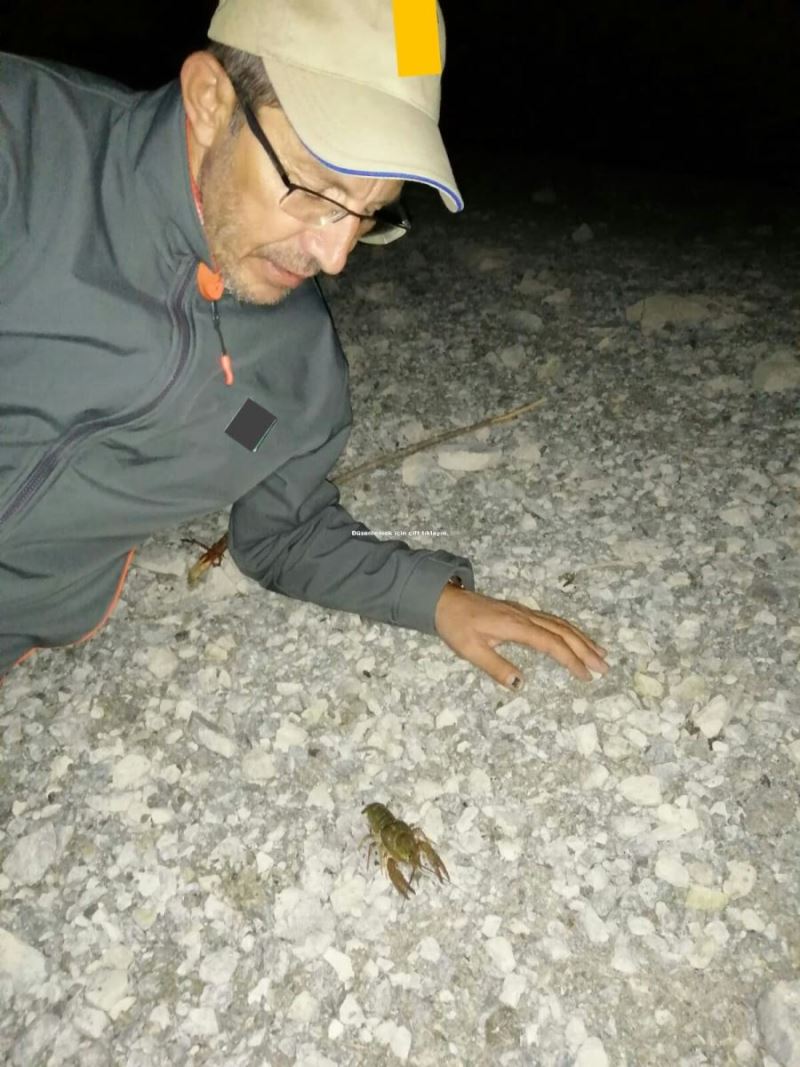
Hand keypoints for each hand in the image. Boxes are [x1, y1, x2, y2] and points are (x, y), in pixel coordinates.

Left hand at [434, 585, 608, 689]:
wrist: (444, 600)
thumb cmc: (456, 627)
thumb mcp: (470, 650)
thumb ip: (496, 667)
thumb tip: (521, 684)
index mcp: (515, 626)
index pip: (551, 644)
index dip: (571, 660)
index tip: (586, 676)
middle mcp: (525, 616)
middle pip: (563, 632)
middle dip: (586, 650)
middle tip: (605, 667)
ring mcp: (524, 611)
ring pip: (560, 623)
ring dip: (582, 638)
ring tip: (601, 653)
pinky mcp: (521, 611)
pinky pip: (552, 620)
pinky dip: (570, 630)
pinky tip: (576, 638)